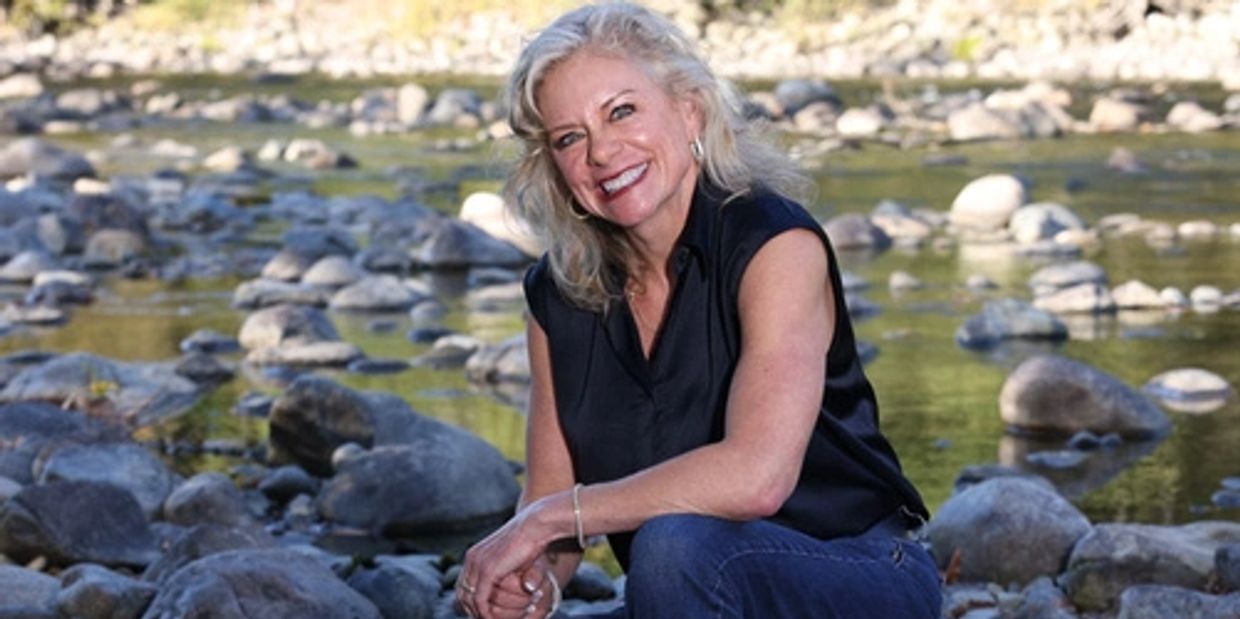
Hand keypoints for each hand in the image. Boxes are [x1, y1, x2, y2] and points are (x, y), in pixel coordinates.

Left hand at [456, 503, 557, 617]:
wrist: (535, 525)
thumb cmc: (529, 540)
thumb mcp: (509, 557)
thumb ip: (501, 570)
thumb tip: (504, 584)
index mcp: (474, 554)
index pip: (463, 584)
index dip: (469, 601)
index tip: (482, 612)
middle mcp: (472, 558)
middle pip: (462, 593)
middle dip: (471, 610)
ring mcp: (478, 564)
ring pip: (469, 599)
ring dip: (479, 614)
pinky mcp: (488, 571)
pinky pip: (480, 599)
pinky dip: (484, 613)